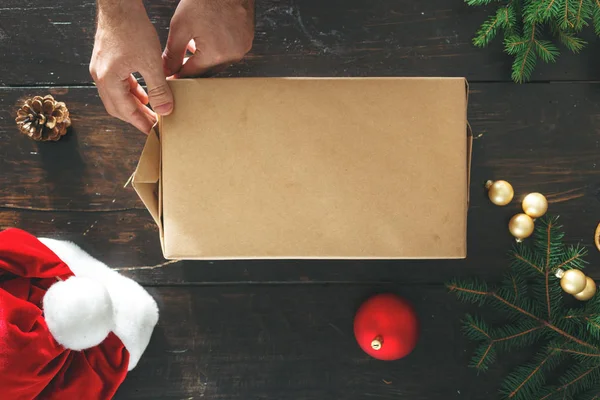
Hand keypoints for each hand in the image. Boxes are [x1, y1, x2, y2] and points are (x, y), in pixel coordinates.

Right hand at [90, 0, 172, 132]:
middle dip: (136, 117)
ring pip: (117, 96)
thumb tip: (166, 110)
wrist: (119, 5)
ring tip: (151, 110)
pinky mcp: (105, 61)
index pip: (125, 111)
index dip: (140, 122)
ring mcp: (100, 68)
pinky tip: (144, 92)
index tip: (153, 131)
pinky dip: (130, 91)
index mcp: (108, 80)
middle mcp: (100, 76)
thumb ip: (159, 89)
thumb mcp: (151, 62)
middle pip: (117, 107)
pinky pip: (117, 84)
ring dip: (133, 104)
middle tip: (153, 123)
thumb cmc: (132, 29)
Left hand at [163, 0, 254, 77]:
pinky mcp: (248, 40)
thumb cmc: (206, 0)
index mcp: (215, 55)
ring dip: (206, 58)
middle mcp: (232, 55)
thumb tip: (167, 70)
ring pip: (220, 62)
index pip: (193, 73)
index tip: (172, 75)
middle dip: (193, 66)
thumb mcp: (181, 26)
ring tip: (194, 45)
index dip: (179, 74)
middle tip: (180, 60)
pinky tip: (209, 37)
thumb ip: (172, 53)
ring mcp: (242, 48)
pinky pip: (230, 52)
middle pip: (208, 70)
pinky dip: (218, 49)